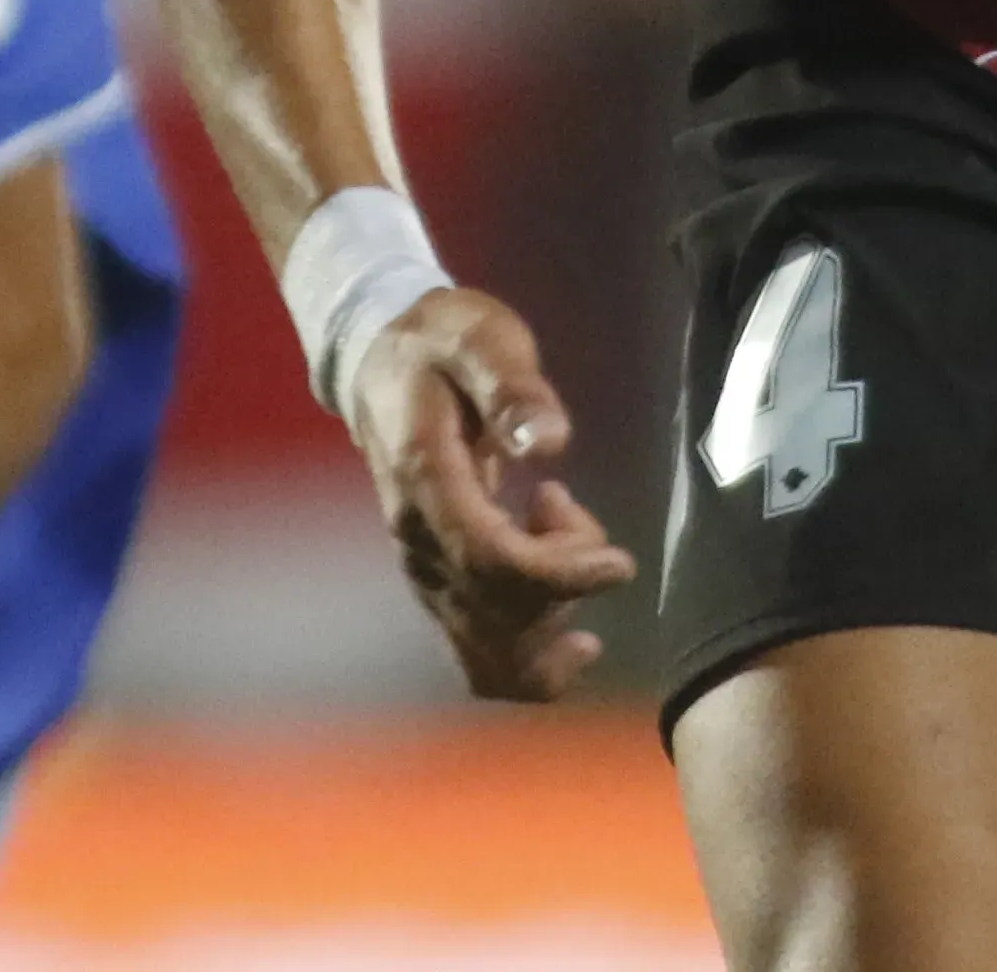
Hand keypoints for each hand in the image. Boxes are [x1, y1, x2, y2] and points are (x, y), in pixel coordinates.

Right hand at [342, 284, 637, 700]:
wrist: (379, 361)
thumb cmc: (439, 343)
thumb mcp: (479, 337)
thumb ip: (511, 386)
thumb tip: (547, 443)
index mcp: (425, 477)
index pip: (488, 557)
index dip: (557, 573)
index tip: (618, 564)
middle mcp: (416, 538)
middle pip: (493, 612)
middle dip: (564, 585)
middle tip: (591, 526)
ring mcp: (422, 566)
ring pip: (483, 651)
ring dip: (548, 629)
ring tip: (578, 556)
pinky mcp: (436, 580)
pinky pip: (474, 651)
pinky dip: (527, 659)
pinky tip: (571, 634)